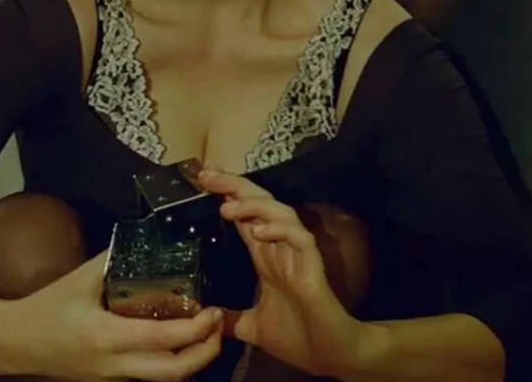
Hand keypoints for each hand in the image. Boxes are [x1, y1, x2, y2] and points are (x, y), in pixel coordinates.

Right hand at [11, 248, 223, 380]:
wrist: (16, 342)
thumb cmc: (45, 308)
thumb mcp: (80, 279)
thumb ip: (114, 259)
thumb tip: (145, 238)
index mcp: (108, 337)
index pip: (164, 339)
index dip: (196, 329)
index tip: (213, 310)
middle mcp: (116, 363)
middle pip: (175, 373)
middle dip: (205, 353)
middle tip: (218, 326)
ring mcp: (114, 376)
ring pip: (165, 378)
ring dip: (191, 360)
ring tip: (205, 333)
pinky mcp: (111, 379)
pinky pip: (150, 374)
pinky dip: (171, 361)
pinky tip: (177, 340)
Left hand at [195, 166, 366, 377]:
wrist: (328, 356)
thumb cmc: (298, 338)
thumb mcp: (252, 327)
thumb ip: (230, 319)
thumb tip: (206, 318)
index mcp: (266, 258)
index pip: (244, 217)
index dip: (226, 195)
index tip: (203, 180)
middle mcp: (280, 249)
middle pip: (259, 205)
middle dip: (234, 186)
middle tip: (208, 175)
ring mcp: (298, 256)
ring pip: (280, 214)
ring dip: (254, 206)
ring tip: (227, 207)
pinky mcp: (313, 268)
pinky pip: (300, 239)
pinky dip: (280, 231)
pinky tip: (258, 232)